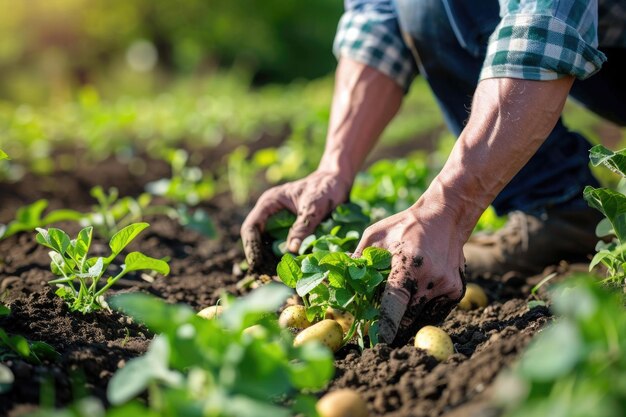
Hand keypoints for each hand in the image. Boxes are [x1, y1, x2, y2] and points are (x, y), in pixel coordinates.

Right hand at [241, 170, 350, 270]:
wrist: (338, 181)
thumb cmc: (325, 188)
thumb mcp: (314, 206)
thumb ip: (303, 226)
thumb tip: (292, 250)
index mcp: (269, 203)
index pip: (251, 227)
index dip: (252, 247)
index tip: (258, 264)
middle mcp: (270, 213)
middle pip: (256, 239)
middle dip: (260, 258)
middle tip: (268, 276)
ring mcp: (278, 221)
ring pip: (267, 244)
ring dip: (270, 260)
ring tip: (277, 276)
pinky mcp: (289, 228)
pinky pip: (281, 245)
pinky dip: (282, 257)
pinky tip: (289, 268)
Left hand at [353, 203, 465, 344]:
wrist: (445, 217)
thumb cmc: (404, 225)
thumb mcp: (375, 236)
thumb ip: (358, 261)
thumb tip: (334, 282)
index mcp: (410, 265)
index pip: (393, 306)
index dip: (382, 327)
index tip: (371, 339)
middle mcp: (432, 279)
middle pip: (407, 319)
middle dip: (391, 329)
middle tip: (375, 334)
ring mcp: (447, 288)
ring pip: (421, 320)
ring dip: (406, 322)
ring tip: (392, 318)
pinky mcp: (456, 292)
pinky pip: (434, 313)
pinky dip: (420, 313)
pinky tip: (411, 303)